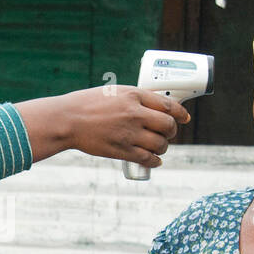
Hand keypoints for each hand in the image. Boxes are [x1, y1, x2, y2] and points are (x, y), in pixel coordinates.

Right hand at [15, 86, 188, 164]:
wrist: (68, 120)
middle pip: (168, 126)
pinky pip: (147, 159)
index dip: (181, 113)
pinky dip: (155, 161)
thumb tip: (153, 107)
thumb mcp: (114, 92)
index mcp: (134, 95)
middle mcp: (135, 113)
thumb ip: (134, 98)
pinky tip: (155, 161)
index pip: (168, 105)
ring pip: (160, 144)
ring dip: (163, 147)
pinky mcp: (122, 150)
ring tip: (158, 147)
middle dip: (172, 132)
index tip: (184, 117)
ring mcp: (129, 133)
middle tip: (167, 134)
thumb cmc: (88, 104)